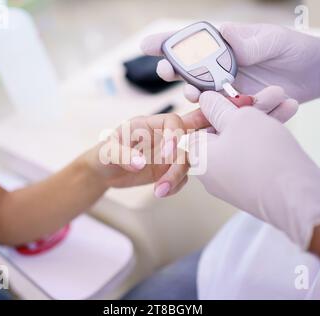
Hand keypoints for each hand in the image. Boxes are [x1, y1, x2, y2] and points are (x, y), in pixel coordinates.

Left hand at [84, 111, 209, 197]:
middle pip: (191, 133)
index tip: (168, 153)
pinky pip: (182, 177)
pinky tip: (160, 192)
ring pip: (187, 160)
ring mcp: (168, 154)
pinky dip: (176, 185)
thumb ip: (122, 155)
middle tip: (215, 147)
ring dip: (177, 176)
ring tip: (159, 190)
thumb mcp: (107, 153)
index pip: (173, 121)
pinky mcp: (168, 170)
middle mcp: (163, 137)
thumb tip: (140, 164)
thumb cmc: (104, 155)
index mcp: (149, 124)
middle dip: (205, 137)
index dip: (176, 134)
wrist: (104, 173)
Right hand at [142, 23, 319, 103]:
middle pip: (188, 70)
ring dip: (193, 95)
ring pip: (202, 95)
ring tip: (195, 94)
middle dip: (173, 71)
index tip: (146, 46)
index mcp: (226, 45)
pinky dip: (217, 117)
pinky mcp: (239, 109)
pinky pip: (223, 114)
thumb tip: (225, 36)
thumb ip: (250, 41)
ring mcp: (228, 90)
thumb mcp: (274, 39)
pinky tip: (216, 116)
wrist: (318, 74)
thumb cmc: (296, 48)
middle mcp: (221, 68)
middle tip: (166, 72)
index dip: (167, 44)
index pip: (191, 43)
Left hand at [187, 89, 319, 248]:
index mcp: (199, 158)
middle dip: (247, 109)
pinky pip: (255, 156)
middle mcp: (211, 173)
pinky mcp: (252, 188)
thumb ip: (219, 108)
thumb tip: (205, 100)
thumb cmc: (263, 156)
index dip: (214, 108)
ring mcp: (232, 182)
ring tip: (287, 101)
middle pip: (223, 132)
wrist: (298, 199)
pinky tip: (288, 117)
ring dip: (263, 119)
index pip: (197, 126)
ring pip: (243, 141)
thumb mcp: (240, 119)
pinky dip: (268, 138)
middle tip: (271, 94)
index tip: (233, 96)